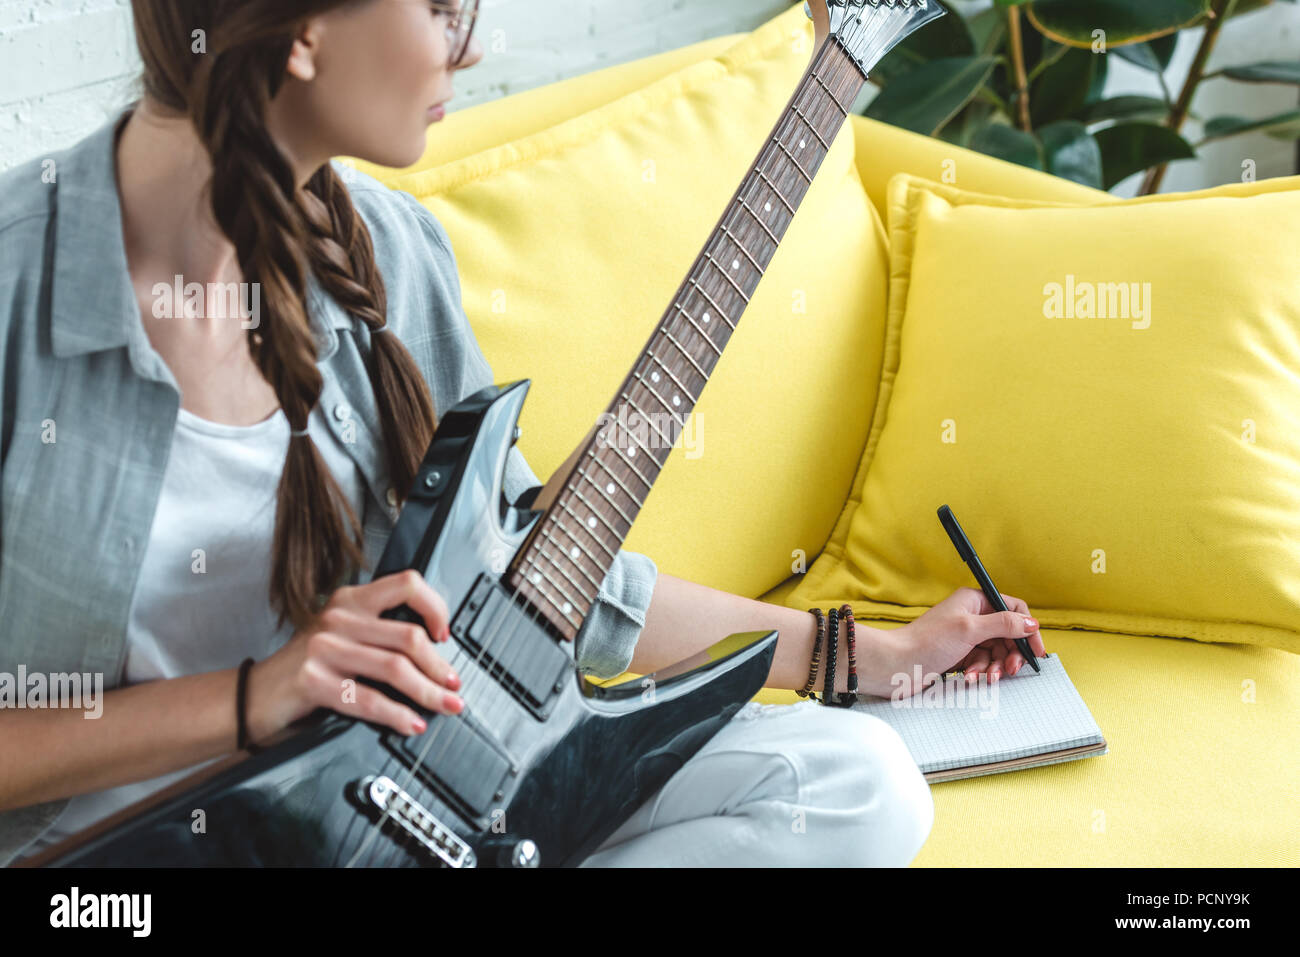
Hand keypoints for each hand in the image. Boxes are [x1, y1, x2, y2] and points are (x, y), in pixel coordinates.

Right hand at [246, 570, 462, 741]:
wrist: (253, 696)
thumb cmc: (306, 669)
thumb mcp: (342, 638)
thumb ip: (379, 635)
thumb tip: (434, 656)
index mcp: (350, 600)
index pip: (406, 584)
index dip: (434, 607)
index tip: (444, 634)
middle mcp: (338, 617)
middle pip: (408, 636)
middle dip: (439, 666)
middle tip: (454, 684)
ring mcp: (324, 648)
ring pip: (395, 668)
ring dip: (428, 692)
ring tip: (446, 705)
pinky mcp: (313, 680)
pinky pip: (368, 699)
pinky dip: (397, 715)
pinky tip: (411, 723)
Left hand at [888, 587, 1045, 696]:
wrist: (896, 665)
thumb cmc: (926, 642)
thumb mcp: (970, 629)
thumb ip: (1004, 624)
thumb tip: (1031, 623)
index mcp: (974, 601)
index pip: (1013, 609)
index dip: (1027, 629)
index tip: (1035, 650)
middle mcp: (971, 616)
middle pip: (1007, 634)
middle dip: (1010, 654)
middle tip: (1010, 669)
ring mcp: (965, 636)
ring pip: (995, 652)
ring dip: (993, 667)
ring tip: (985, 677)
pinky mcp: (959, 655)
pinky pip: (981, 663)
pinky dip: (979, 672)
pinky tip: (970, 678)